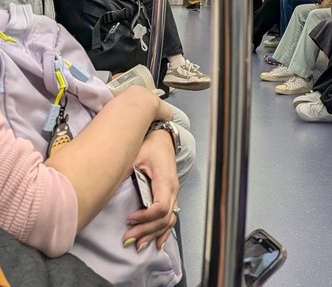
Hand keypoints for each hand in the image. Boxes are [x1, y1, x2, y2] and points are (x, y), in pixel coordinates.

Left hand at [125, 129, 179, 250]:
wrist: (163, 137)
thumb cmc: (150, 144)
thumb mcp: (136, 152)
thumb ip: (125, 168)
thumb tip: (107, 184)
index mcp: (165, 179)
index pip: (160, 207)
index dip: (145, 217)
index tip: (128, 219)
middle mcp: (173, 189)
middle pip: (164, 218)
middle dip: (145, 230)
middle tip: (127, 239)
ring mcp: (174, 194)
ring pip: (168, 221)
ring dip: (153, 234)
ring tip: (137, 244)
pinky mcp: (171, 196)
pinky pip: (171, 218)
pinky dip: (164, 232)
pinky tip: (156, 243)